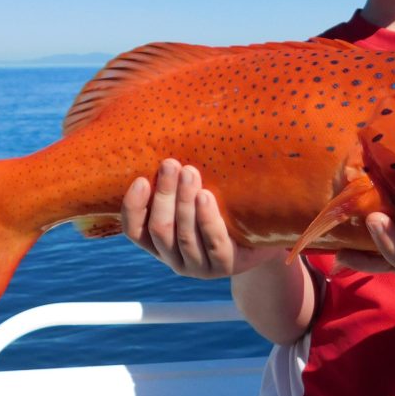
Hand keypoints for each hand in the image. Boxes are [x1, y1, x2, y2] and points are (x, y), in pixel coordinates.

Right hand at [121, 158, 283, 278]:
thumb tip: (173, 129)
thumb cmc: (222, 209)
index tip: (140, 179)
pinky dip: (207, 219)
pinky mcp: (224, 266)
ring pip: (184, 235)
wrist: (261, 240)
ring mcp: (198, 266)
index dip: (133, 207)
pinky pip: (214, 243)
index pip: (135, 230)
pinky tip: (206, 196)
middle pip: (160, 228)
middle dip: (164, 194)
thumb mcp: (197, 196)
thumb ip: (180, 180)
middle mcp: (174, 258)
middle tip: (171, 164)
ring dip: (184, 202)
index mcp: (160, 242)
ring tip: (190, 172)